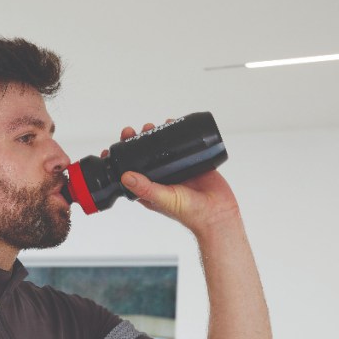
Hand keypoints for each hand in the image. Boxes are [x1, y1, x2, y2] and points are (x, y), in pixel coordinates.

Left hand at [110, 122, 240, 233]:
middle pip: (146, 156)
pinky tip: (173, 125)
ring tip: (153, 126)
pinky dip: (177, 136)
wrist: (219, 212)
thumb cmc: (191, 213)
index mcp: (150, 189)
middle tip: (138, 130)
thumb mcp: (164, 199)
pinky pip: (182, 147)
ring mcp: (176, 170)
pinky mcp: (192, 163)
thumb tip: (125, 176)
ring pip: (163, 149)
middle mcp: (162, 178)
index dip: (124, 157)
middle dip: (139, 141)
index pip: (131, 170)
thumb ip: (146, 188)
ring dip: (156, 137)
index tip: (119, 144)